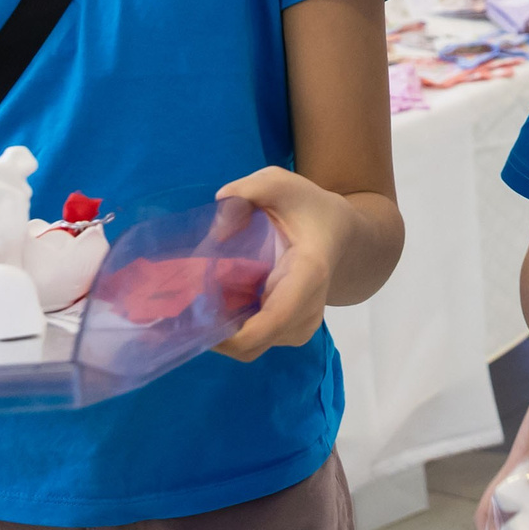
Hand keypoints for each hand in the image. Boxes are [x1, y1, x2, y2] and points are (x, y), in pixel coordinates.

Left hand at [209, 167, 355, 360]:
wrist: (340, 233)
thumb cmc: (308, 208)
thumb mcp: (279, 183)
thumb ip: (247, 191)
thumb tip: (217, 230)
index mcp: (308, 274)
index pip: (273, 320)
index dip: (233, 336)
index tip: (197, 320)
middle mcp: (308, 309)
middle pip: (254, 343)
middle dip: (215, 331)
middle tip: (188, 302)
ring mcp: (301, 326)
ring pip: (250, 346)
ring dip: (221, 329)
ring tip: (204, 296)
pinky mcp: (290, 332)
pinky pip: (253, 341)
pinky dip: (231, 327)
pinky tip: (221, 301)